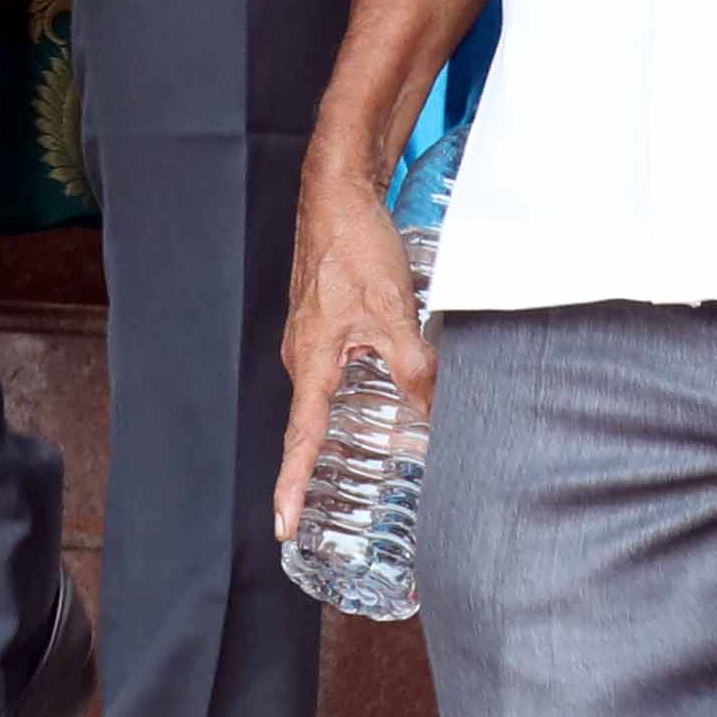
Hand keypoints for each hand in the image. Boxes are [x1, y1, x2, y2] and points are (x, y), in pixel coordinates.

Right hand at [272, 170, 436, 533]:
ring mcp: (311, 339)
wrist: (338, 192)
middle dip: (316, 470)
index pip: (299, 439)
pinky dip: (351, 394)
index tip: (283, 524)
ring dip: (338, 430)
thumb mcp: (393, 311)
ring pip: (326, 397)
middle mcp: (303, 356)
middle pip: (310, 425)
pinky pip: (334, 372)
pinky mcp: (324, 323)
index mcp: (311, 362)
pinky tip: (376, 398)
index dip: (291, 485)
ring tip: (358, 467)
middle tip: (324, 514)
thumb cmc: (353, 244)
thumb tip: (433, 411)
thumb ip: (413, 366)